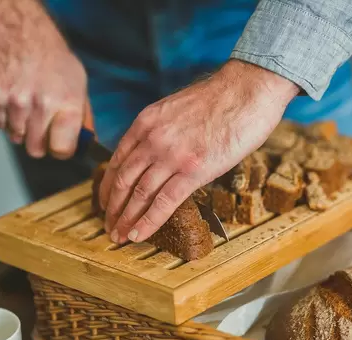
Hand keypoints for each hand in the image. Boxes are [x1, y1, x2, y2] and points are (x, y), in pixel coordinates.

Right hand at [0, 0, 86, 158]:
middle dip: (40, 142)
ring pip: (16, 138)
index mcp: (67, 105)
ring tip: (28, 107)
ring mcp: (14, 103)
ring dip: (22, 129)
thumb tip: (87, 142)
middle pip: (36, 150)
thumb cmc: (54, 59)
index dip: (62, 150)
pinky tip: (14, 101)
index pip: (62, 149)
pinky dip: (5, 118)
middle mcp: (40, 106)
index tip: (60, 144)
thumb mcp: (80, 84)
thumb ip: (83, 117)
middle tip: (43, 125)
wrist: (20, 32)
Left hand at [98, 60, 298, 243]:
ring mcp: (171, 156)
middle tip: (108, 225)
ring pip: (139, 195)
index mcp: (146, 122)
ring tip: (119, 236)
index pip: (117, 161)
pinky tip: (139, 235)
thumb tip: (159, 152)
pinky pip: (163, 203)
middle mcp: (152, 140)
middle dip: (113, 208)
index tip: (105, 203)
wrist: (246, 90)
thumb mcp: (176, 108)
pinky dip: (148, 222)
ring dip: (126, 219)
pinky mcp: (193, 171)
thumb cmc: (220, 98)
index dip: (108, 187)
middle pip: (123, 181)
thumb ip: (162, 130)